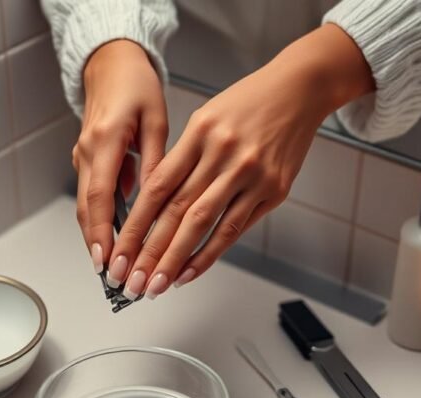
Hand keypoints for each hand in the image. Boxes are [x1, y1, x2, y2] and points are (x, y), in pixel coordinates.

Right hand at [75, 40, 167, 274]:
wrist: (110, 64)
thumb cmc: (136, 85)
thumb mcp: (156, 119)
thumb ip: (157, 161)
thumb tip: (158, 200)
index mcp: (106, 139)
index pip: (100, 195)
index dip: (102, 232)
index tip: (106, 258)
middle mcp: (89, 150)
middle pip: (86, 209)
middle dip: (97, 246)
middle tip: (111, 275)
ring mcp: (84, 156)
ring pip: (86, 206)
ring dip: (98, 237)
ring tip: (114, 266)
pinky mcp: (87, 159)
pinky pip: (92, 195)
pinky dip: (102, 219)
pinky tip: (117, 239)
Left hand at [106, 24, 372, 298]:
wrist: (301, 89)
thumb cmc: (249, 102)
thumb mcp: (206, 117)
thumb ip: (182, 157)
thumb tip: (154, 200)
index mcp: (200, 133)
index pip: (158, 188)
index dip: (135, 225)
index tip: (119, 251)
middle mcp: (223, 155)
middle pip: (177, 212)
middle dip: (150, 252)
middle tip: (130, 281)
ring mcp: (250, 175)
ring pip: (204, 225)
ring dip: (176, 260)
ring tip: (156, 285)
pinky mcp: (272, 191)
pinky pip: (235, 229)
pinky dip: (210, 253)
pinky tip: (190, 272)